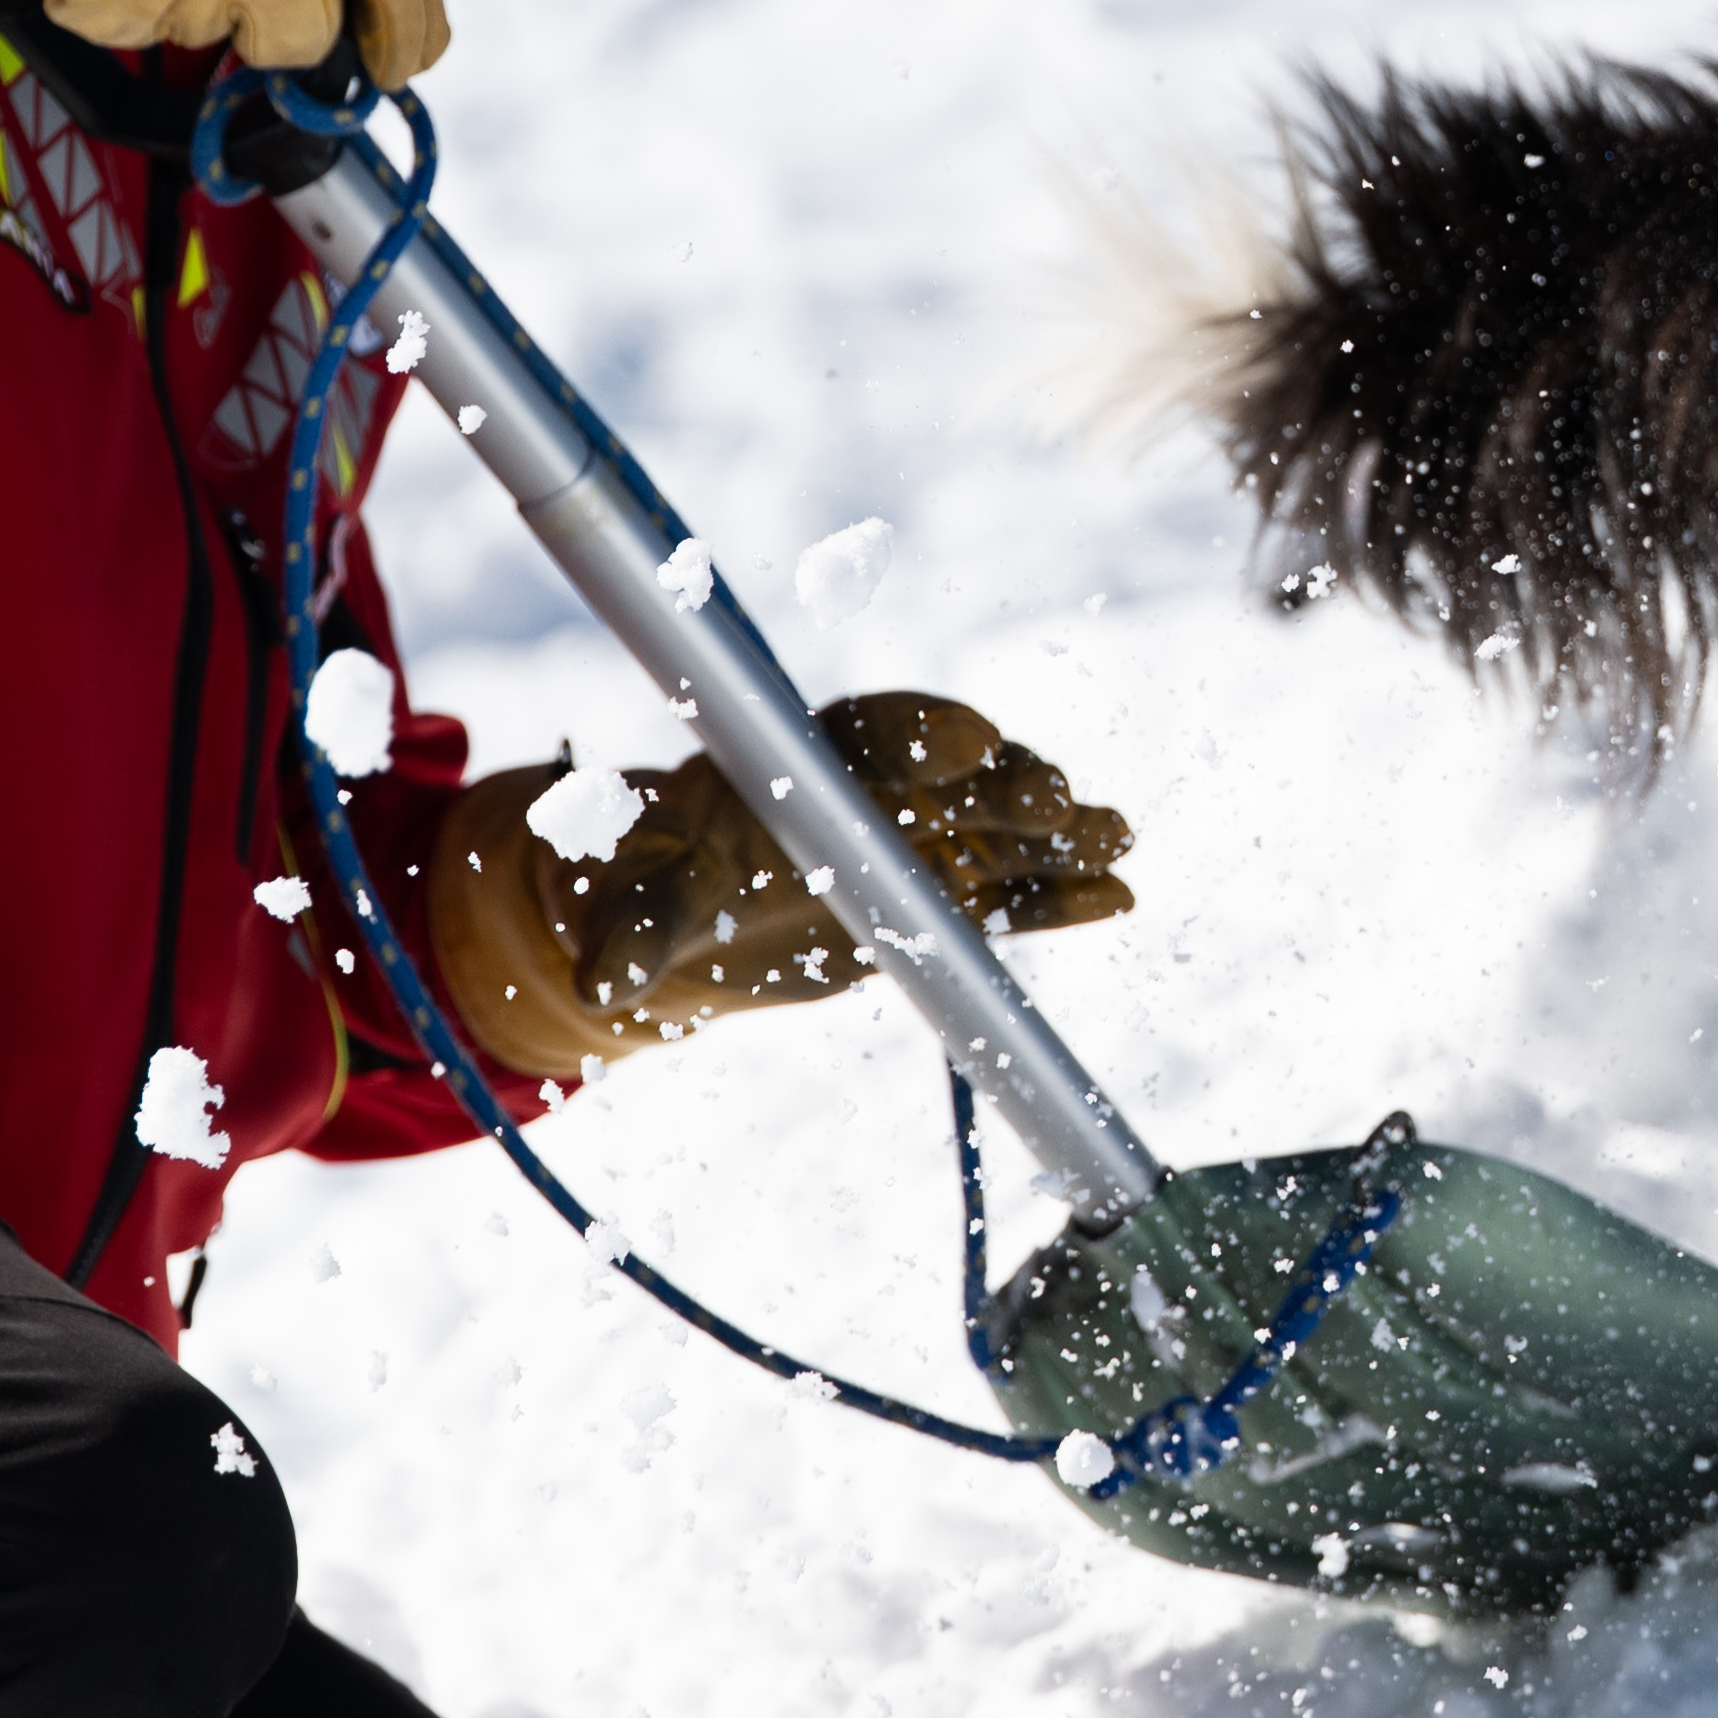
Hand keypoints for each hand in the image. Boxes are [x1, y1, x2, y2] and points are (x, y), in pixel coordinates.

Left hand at [413, 690, 1134, 1076]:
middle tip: (1054, 798)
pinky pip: (1014, 895)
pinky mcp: (946, 898)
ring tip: (1115, 837)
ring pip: (1004, 830)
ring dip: (1059, 833)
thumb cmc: (659, 882)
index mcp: (808, 763)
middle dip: (1009, 785)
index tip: (969, 740)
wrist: (696, 919)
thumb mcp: (638, 905)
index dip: (923, 735)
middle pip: (958, 777)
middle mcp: (879, 791)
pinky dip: (1062, 897)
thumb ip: (631, 937)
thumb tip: (600, 982)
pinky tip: (1117, 897)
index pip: (874, 735)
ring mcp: (923, 842)